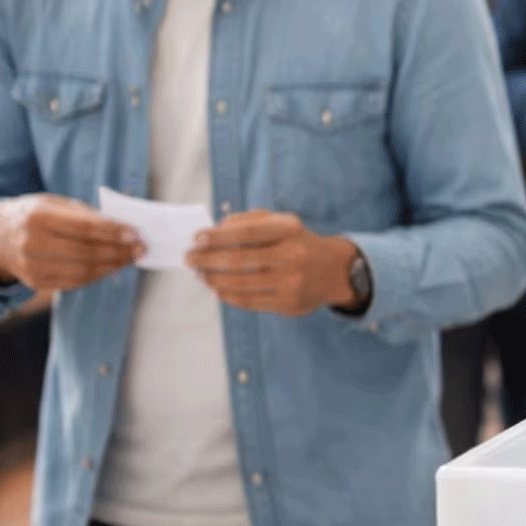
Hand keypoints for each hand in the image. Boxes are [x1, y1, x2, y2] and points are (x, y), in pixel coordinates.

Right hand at [0, 194, 141, 291]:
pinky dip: (98, 275)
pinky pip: (75, 282)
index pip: (83, 228)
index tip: (135, 233)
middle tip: (140, 249)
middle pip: (85, 252)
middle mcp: (32, 244)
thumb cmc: (33, 216)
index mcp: (37, 217)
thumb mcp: (54, 204)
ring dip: (112, 266)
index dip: (112, 232)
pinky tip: (112, 267)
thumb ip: (85, 214)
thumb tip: (121, 227)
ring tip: (130, 258)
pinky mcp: (37, 283)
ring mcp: (33, 267)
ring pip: (83, 271)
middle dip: (118, 252)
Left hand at [186, 210, 359, 315]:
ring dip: (214, 280)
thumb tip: (216, 230)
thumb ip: (251, 221)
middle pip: (239, 260)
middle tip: (189, 259)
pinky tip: (218, 288)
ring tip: (201, 275)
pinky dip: (228, 295)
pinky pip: (249, 301)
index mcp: (291, 230)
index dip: (219, 236)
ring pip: (240, 284)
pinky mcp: (288, 304)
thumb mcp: (283, 223)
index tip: (196, 239)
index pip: (248, 232)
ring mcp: (291, 283)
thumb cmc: (299, 243)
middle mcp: (293, 256)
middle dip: (207, 259)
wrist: (336, 272)